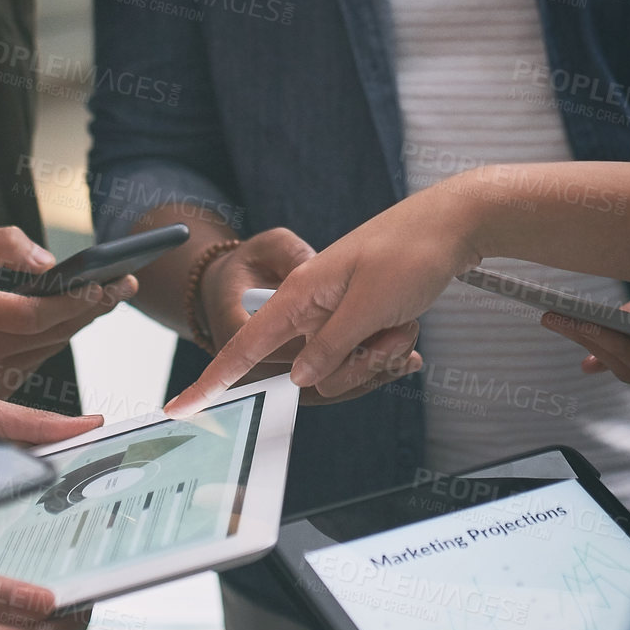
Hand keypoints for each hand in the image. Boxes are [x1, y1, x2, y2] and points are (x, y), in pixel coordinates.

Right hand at [0, 227, 136, 394]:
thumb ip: (1, 244)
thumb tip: (51, 262)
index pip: (42, 313)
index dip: (81, 299)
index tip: (111, 280)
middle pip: (57, 332)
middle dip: (97, 305)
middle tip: (127, 281)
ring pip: (52, 347)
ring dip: (81, 321)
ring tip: (108, 293)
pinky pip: (37, 360)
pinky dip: (57, 336)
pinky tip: (74, 314)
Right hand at [165, 187, 475, 415]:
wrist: (451, 222)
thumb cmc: (408, 252)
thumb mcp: (369, 306)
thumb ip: (330, 347)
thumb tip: (301, 378)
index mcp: (299, 297)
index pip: (244, 347)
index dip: (211, 380)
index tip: (179, 407)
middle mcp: (310, 307)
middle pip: (308, 372)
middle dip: (353, 369)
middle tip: (390, 339)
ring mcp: (333, 314)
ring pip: (341, 367)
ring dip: (378, 356)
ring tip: (403, 325)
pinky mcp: (356, 318)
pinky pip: (362, 356)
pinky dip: (389, 350)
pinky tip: (409, 334)